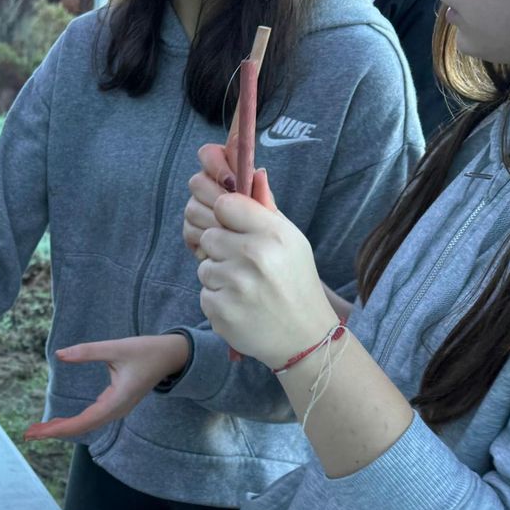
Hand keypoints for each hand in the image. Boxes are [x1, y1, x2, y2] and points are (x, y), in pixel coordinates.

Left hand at [23, 334, 191, 440]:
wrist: (171, 356)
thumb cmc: (145, 351)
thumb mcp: (116, 348)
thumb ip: (87, 351)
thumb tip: (60, 354)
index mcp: (117, 400)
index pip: (83, 421)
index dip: (59, 428)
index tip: (38, 433)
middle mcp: (116, 410)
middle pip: (81, 427)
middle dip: (54, 431)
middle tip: (28, 435)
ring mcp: (116, 409)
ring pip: (86, 424)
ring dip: (62, 428)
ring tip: (37, 431)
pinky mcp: (115, 404)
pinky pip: (91, 418)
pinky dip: (72, 422)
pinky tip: (57, 423)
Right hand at [184, 143, 275, 259]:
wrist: (265, 270)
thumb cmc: (272, 240)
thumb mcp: (272, 217)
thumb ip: (263, 196)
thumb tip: (259, 173)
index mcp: (232, 175)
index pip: (210, 154)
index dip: (216, 164)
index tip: (232, 182)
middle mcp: (212, 189)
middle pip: (197, 182)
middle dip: (216, 199)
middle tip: (234, 216)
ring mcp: (199, 209)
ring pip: (193, 208)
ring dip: (214, 224)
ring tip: (234, 236)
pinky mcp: (192, 232)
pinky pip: (190, 230)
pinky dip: (206, 240)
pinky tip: (222, 249)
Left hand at [196, 182, 336, 367]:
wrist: (305, 337)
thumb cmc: (296, 283)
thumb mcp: (292, 242)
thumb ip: (265, 211)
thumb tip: (251, 172)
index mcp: (273, 234)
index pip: (225, 203)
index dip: (224, 215)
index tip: (233, 227)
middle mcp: (254, 256)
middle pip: (209, 235)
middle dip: (221, 250)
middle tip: (244, 266)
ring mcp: (236, 285)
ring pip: (204, 266)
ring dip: (219, 277)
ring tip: (247, 289)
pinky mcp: (221, 310)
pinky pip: (204, 294)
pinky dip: (218, 301)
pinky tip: (241, 307)